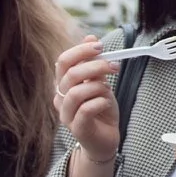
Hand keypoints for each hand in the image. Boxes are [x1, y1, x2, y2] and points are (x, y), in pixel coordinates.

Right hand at [55, 37, 121, 162]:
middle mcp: (60, 99)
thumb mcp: (100, 83)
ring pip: (76, 93)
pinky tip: (107, 102)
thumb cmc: (100, 110)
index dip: (80, 51)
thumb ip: (94, 63)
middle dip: (95, 66)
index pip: (63, 61)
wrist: (105, 139)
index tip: (100, 46)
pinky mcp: (77, 129)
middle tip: (114, 66)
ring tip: (109, 89)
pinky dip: (100, 102)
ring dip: (98, 86)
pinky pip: (85, 110)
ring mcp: (66, 115)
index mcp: (64, 84)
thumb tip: (90, 37)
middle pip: (70, 75)